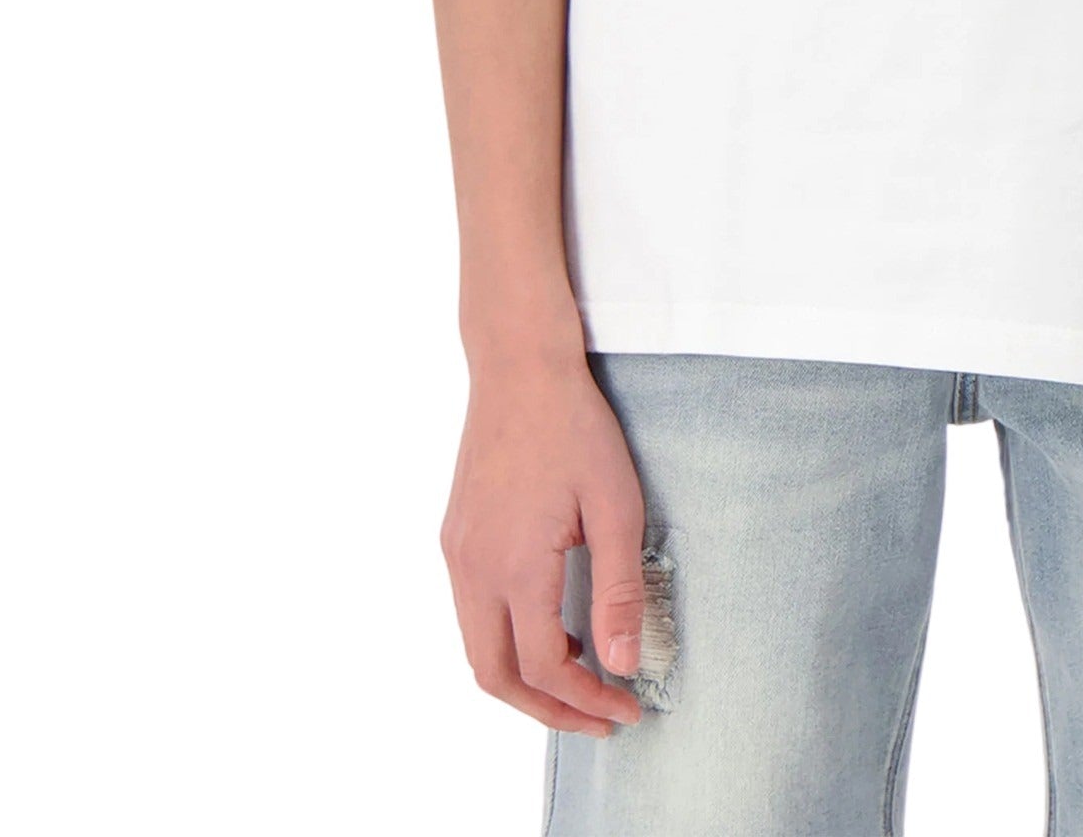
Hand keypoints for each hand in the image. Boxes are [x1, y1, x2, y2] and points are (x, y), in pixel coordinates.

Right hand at [441, 353, 652, 733]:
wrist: (518, 364)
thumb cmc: (573, 425)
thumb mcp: (614, 504)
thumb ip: (617, 590)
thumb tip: (623, 664)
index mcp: (514, 566)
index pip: (544, 667)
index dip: (586, 701)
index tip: (627, 710)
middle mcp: (473, 568)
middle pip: (496, 676)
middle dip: (547, 710)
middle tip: (598, 719)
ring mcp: (457, 552)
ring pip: (477, 649)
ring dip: (524, 678)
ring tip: (579, 679)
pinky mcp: (455, 535)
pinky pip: (472, 611)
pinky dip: (507, 640)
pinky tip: (549, 626)